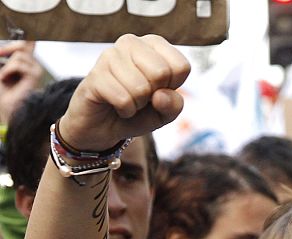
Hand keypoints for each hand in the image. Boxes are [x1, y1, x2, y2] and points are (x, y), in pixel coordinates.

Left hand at [0, 41, 42, 124]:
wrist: (5, 108)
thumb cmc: (3, 92)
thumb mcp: (1, 68)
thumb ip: (3, 55)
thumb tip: (2, 48)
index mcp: (27, 63)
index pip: (30, 42)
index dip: (26, 36)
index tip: (17, 37)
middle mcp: (34, 66)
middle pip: (25, 44)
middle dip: (9, 48)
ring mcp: (36, 71)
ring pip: (19, 54)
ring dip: (6, 65)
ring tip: (3, 77)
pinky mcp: (34, 77)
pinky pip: (18, 63)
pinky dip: (7, 70)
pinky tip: (5, 79)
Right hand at [60, 33, 189, 152]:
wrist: (104, 126)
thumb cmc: (138, 113)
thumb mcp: (165, 113)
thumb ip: (174, 105)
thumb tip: (160, 96)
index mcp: (153, 44)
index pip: (181, 66)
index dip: (172, 89)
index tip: (158, 91)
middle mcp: (131, 42)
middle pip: (161, 73)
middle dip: (154, 96)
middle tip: (141, 97)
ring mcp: (111, 55)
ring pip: (141, 88)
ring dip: (137, 105)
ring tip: (127, 100)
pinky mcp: (95, 74)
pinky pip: (123, 99)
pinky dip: (125, 111)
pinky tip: (115, 105)